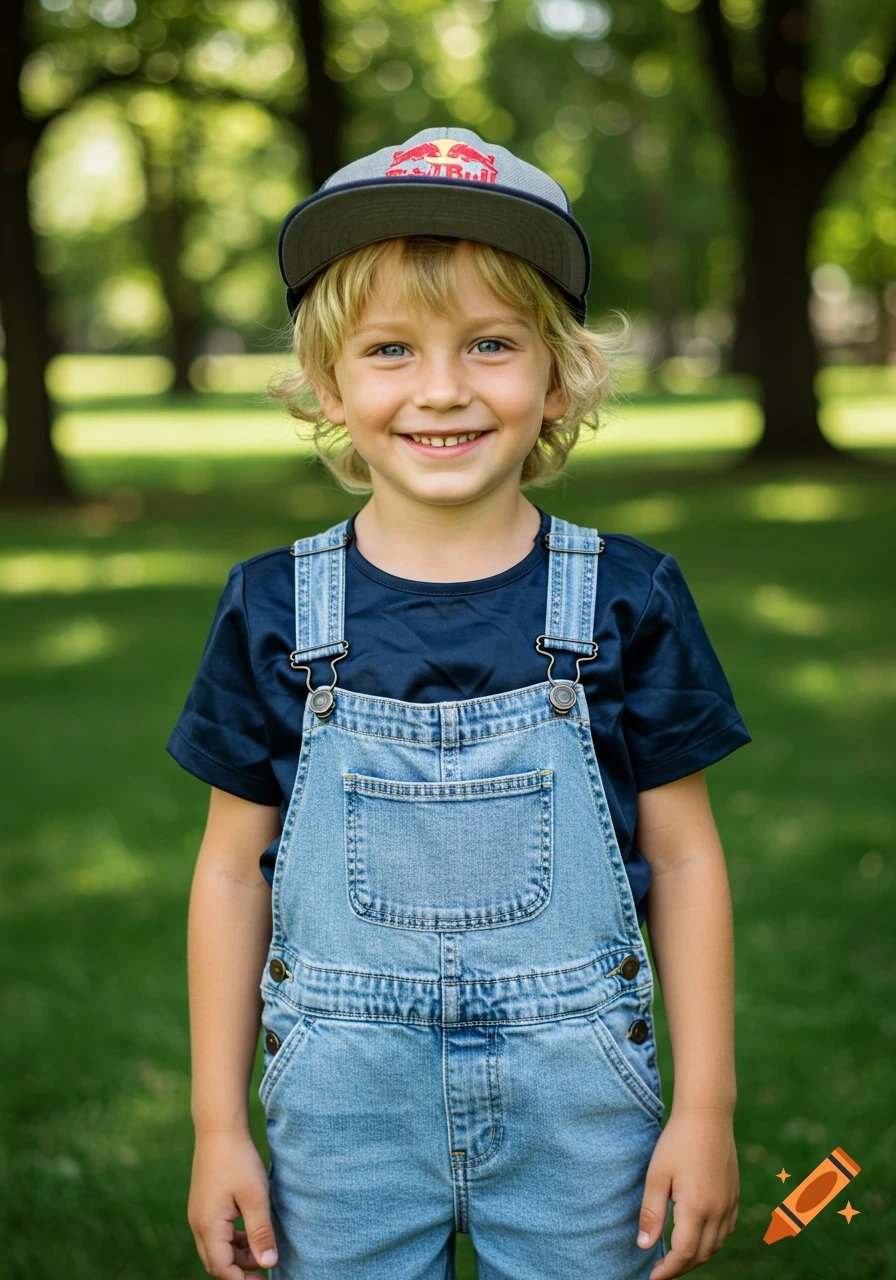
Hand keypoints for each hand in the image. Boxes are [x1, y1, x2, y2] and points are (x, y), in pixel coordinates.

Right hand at [187, 1129, 278, 1277]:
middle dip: (239, 1270)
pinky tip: (250, 1231)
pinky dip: (232, 1240)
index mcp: (208, 1226)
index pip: (222, 1268)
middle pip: (216, 1263)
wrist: (219, 1129)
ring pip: (216, 1248)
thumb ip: (261, 1233)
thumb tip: (269, 1265)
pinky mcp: (203, 1205)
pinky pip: (215, 1233)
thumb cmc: (238, 1161)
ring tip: (261, 1249)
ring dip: (237, 1254)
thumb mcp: (255, 1197)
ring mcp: (198, 1214)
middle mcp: (198, 1224)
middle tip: (264, 1271)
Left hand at [636, 1106, 738, 1277]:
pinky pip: (726, 1230)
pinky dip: (712, 1241)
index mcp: (697, 1208)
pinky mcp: (734, 1194)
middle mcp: (718, 1211)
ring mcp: (729, 1203)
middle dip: (681, 1267)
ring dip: (697, 1256)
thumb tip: (644, 1246)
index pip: (683, 1254)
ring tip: (676, 1256)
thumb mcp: (657, 1175)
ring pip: (716, 1245)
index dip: (667, 1270)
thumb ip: (651, 1213)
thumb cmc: (677, 1141)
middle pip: (701, 1254)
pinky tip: (699, 1236)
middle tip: (660, 1269)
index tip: (652, 1277)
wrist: (707, 1114)